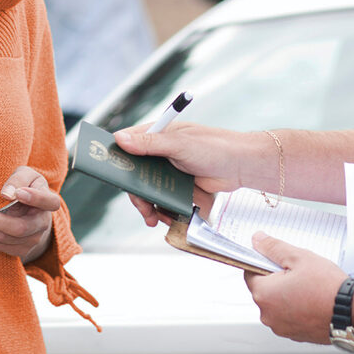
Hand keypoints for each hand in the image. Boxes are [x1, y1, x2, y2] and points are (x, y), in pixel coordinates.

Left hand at [0, 166, 57, 261]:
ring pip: (3, 238)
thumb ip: (18, 179)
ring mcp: (33, 240)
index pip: (49, 202)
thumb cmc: (26, 188)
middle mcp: (43, 224)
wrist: (29, 211)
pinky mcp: (20, 250)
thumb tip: (6, 194)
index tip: (18, 193)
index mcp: (50, 202)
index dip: (35, 198)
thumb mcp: (26, 175)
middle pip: (19, 228)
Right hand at [114, 122, 255, 226]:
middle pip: (135, 172)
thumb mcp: (180, 144)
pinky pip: (163, 199)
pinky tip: (167, 217)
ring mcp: (170, 170)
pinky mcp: (179, 185)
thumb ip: (150, 143)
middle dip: (135, 192)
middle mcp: (161, 152)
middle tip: (142, 207)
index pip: (128, 143)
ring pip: (148, 189)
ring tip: (154, 218)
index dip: (118, 158)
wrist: (242, 166)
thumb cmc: (215, 147)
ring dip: (148, 205)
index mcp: (158, 135)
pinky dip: (162, 209)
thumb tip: (120, 138)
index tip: (111, 173)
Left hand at [243, 232, 347, 344]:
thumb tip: (257, 240)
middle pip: (264, 290)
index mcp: (263, 294)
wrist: (352, 311)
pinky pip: (290, 317)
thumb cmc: (327, 286)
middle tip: (299, 273)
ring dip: (287, 296)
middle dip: (277, 280)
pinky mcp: (295, 335)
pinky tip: (313, 301)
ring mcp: (281, 328)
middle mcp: (268, 315)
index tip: (277, 260)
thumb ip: (274, 248)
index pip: (250, 273)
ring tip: (309, 288)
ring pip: (277, 305)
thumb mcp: (298, 257)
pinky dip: (297, 309)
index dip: (263, 263)